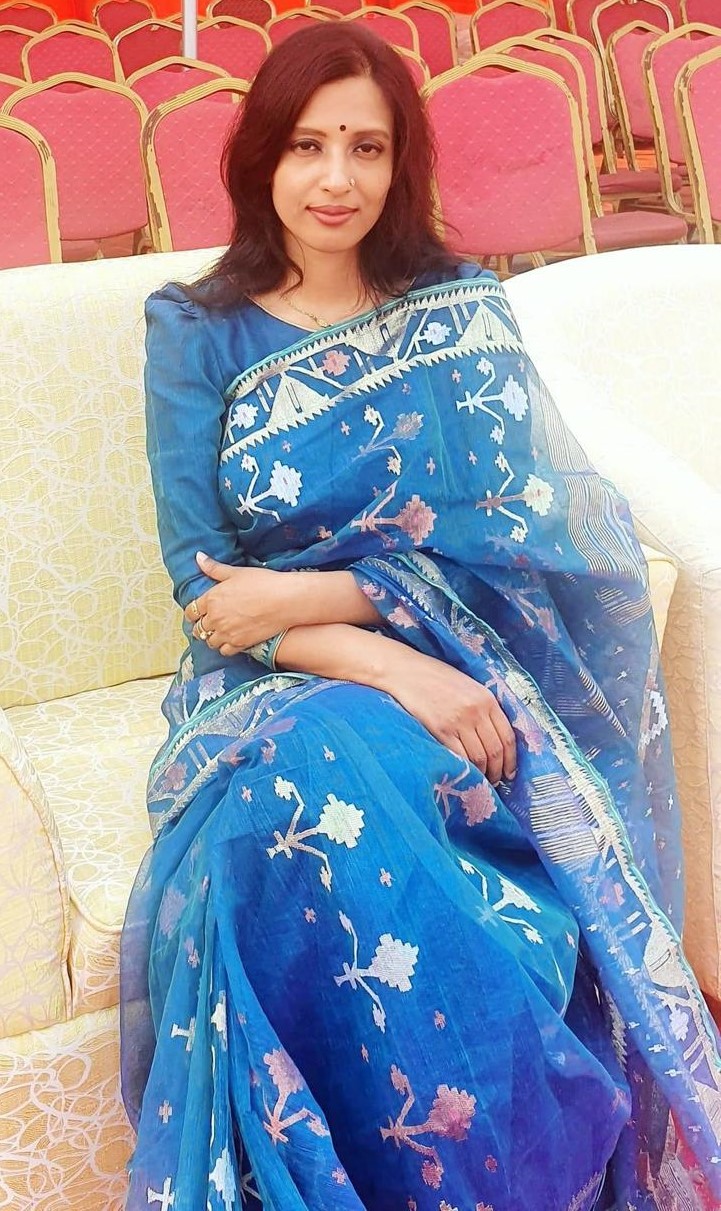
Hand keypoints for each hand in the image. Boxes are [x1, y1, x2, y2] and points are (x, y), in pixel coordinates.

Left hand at [184, 552, 294, 656]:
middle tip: (208, 624)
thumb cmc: (262, 582)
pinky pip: (224, 651)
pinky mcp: (239, 643)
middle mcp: (215, 618)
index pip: (191, 611)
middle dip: (202, 626)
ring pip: (209, 641)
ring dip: (212, 638)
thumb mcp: (236, 572)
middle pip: (198, 629)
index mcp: (211, 599)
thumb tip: (198, 556)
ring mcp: (226, 632)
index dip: (193, 614)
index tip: (197, 614)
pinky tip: (231, 640)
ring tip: (219, 633)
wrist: (284, 600)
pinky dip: (225, 647)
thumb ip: (214, 568)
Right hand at [379, 645, 515, 783]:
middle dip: (498, 771)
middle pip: (495, 750)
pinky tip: (465, 772)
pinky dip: (466, 768)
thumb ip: (484, 707)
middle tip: (496, 781)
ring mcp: (458, 721)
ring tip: (481, 779)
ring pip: (479, 757)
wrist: (408, 672)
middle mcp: (476, 711)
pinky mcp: (441, 729)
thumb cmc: (438, 678)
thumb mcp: (469, 686)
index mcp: (487, 699)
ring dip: (483, 773)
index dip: (511, 759)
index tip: (510, 772)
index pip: (507, 736)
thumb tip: (496, 737)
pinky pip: (460, 756)